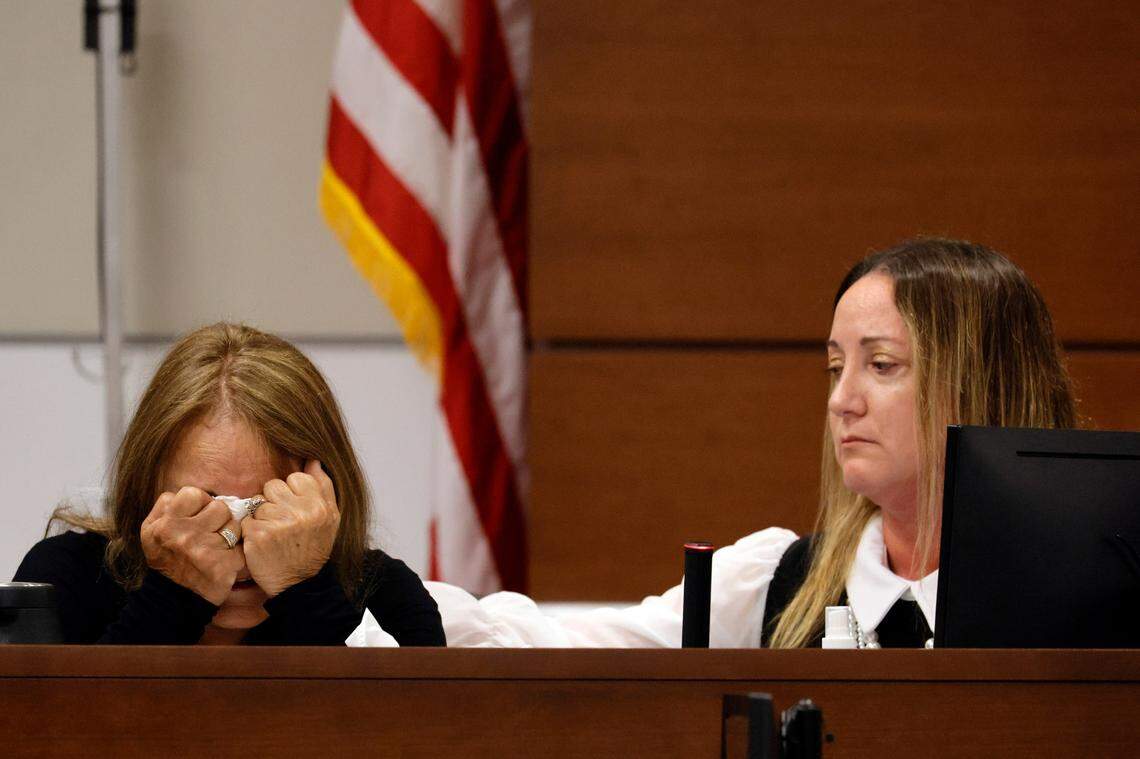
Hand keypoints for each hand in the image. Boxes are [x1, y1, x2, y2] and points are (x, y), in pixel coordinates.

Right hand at [140, 486, 244, 604]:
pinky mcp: (223, 565)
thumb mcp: (151, 531)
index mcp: (165, 524)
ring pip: (234, 525)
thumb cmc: (166, 560)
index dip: (200, 502)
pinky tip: (225, 559)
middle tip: (210, 531)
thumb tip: (192, 493)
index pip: (193, 493)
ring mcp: (204, 550)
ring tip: (217, 545)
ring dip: (230, 533)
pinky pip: (241, 546)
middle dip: (218, 517)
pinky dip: (236, 552)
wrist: (173, 599)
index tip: (199, 515)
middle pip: (219, 507)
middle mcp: (184, 535)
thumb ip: (165, 506)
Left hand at [242, 460, 339, 596]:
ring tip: (273, 534)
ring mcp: (277, 523)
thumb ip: (323, 486)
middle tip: (282, 522)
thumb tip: (313, 458)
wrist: (299, 586)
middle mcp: (300, 512)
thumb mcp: (331, 518)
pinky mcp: (257, 535)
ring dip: (262, 517)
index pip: (296, 477)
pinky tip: (262, 543)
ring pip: (258, 503)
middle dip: (274, 501)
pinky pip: (246, 520)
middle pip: (273, 486)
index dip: (292, 493)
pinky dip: (250, 531)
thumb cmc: (314, 548)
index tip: (295, 510)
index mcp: (319, 505)